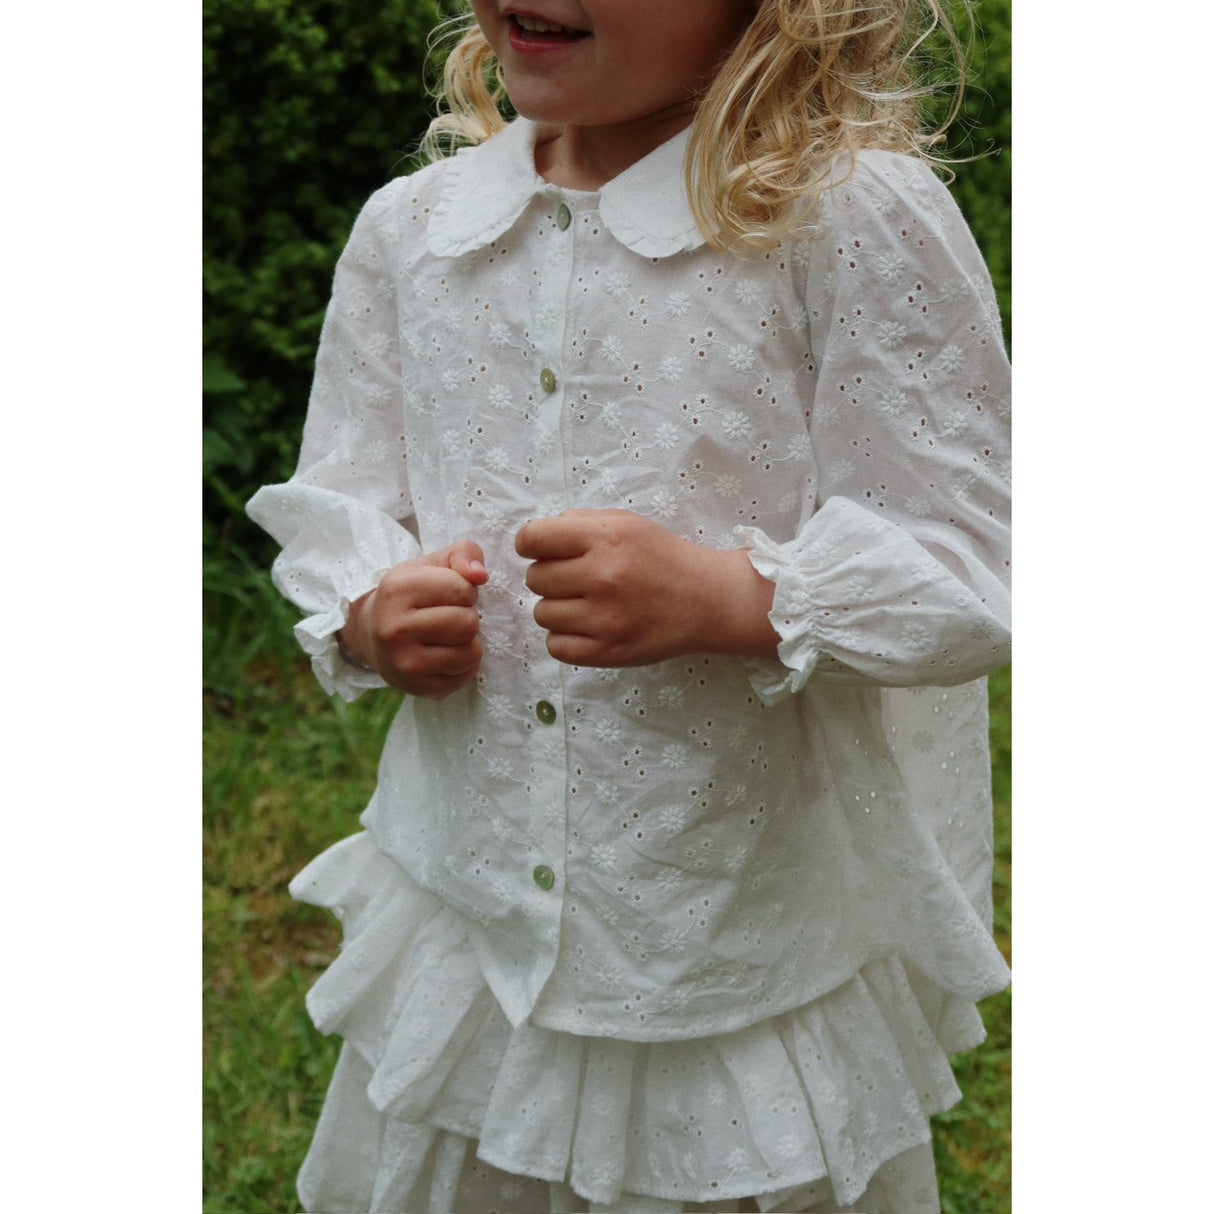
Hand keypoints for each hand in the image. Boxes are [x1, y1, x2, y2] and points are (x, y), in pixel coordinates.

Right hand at [339, 541, 488, 698]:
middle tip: (448, 616)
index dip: (464, 590)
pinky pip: (465, 676)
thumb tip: (480, 575)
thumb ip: (464, 554)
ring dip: (468, 642)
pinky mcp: (418, 688)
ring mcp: (404, 663)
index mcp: (397, 589)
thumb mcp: (434, 563)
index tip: (446, 594)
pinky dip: (463, 666)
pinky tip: (444, 655)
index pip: (463, 589)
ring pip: (471, 652)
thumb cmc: (413, 593)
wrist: (373, 634)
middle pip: (468, 623)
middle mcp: (395, 628)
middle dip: (467, 617)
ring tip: (448, 636)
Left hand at [515, 509, 778, 667]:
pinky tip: (587, 626)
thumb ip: (579, 522)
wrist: (707, 600)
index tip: (540, 550)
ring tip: (585, 603)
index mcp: (605, 538)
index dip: (529, 544)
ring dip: (557, 608)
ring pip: (541, 613)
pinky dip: (565, 637)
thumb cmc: (661, 557)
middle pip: (534, 578)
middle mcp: (602, 577)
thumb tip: (534, 539)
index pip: (532, 538)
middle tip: (577, 578)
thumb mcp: (626, 522)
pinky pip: (555, 646)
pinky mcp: (608, 651)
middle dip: (549, 576)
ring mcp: (604, 618)